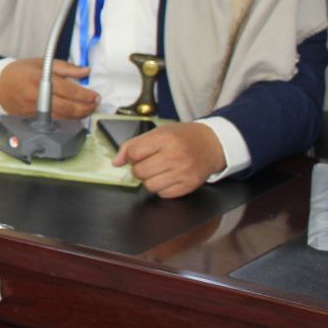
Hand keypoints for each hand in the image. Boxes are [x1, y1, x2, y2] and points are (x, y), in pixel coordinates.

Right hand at [0, 58, 98, 118]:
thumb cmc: (18, 72)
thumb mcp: (41, 62)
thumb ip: (65, 67)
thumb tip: (85, 71)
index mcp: (41, 79)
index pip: (69, 90)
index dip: (86, 95)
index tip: (95, 95)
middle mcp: (38, 96)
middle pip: (68, 107)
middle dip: (86, 107)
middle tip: (95, 104)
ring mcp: (35, 109)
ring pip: (63, 117)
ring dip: (79, 115)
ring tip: (88, 110)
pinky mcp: (33, 117)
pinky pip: (55, 120)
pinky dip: (67, 118)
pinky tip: (74, 115)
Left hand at [112, 122, 226, 197]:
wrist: (212, 144)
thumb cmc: (181, 137)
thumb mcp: (157, 132)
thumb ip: (133, 145)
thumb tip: (115, 162)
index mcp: (165, 138)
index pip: (133, 153)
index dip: (130, 156)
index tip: (136, 155)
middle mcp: (175, 156)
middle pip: (139, 172)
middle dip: (138, 169)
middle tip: (147, 163)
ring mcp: (183, 172)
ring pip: (149, 186)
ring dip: (149, 180)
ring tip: (157, 170)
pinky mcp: (189, 185)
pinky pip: (164, 194)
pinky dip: (162, 188)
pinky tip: (168, 177)